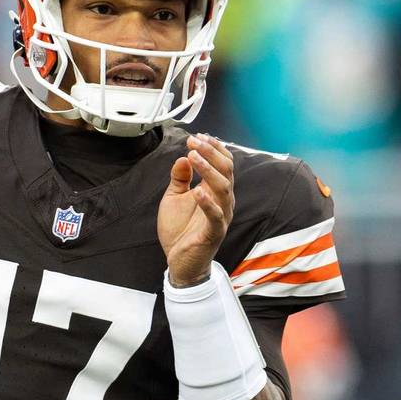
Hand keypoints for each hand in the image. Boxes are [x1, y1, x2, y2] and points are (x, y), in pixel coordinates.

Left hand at [158, 134, 234, 286]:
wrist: (180, 262)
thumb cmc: (180, 231)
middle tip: (194, 141)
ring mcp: (221, 216)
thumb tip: (183, 158)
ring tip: (193, 157)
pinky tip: (198, 191)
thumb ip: (179, 178)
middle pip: (226, 170)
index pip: (223, 163)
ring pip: (223, 188)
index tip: (197, 137)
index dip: (213, 148)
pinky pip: (216, 215)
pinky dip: (208, 202)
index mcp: (215, 191)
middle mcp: (222, 201)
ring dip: (208, 170)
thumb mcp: (174, 198)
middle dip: (210, 153)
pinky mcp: (214, 233)